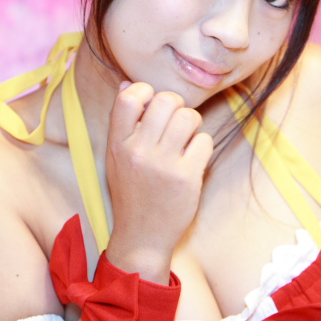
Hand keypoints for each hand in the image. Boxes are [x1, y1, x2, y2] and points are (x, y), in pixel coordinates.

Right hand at [105, 82, 212, 275]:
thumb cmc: (131, 193)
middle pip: (166, 100)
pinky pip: (204, 141)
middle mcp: (138, 151)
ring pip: (189, 117)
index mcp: (118, 143)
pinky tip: (193, 159)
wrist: (142, 236)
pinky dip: (202, 146)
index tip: (152, 103)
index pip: (129, 97)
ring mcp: (163, 164)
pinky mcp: (186, 177)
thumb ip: (123, 122)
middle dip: (176, 105)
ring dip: (192, 125)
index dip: (146, 91)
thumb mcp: (116, 157)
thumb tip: (129, 84)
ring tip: (186, 139)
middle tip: (175, 121)